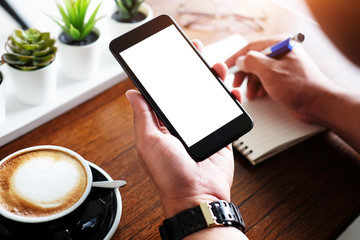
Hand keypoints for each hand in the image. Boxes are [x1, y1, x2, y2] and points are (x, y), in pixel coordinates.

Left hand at [126, 40, 235, 217]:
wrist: (197, 196)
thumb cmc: (169, 174)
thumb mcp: (148, 141)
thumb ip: (143, 115)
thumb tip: (132, 94)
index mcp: (162, 125)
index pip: (165, 93)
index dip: (169, 74)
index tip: (173, 57)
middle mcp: (182, 125)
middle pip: (188, 92)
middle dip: (193, 71)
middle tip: (197, 54)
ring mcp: (202, 130)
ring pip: (208, 99)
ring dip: (213, 81)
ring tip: (217, 67)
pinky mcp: (220, 136)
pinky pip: (226, 114)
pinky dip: (230, 100)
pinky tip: (232, 90)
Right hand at [226, 34, 335, 122]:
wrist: (317, 103)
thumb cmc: (300, 86)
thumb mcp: (269, 71)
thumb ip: (251, 62)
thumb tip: (241, 60)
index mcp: (280, 44)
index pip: (251, 47)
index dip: (236, 58)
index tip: (226, 66)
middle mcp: (282, 52)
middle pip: (254, 60)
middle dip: (244, 74)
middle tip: (237, 83)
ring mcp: (284, 65)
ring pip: (259, 72)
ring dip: (252, 83)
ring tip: (251, 93)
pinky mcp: (285, 78)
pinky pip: (266, 79)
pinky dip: (260, 87)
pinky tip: (260, 94)